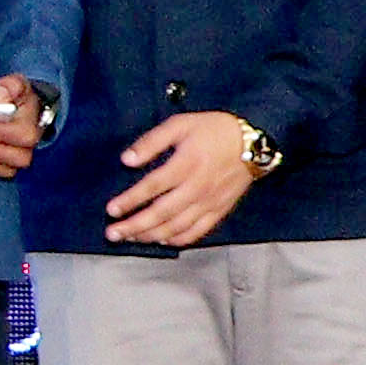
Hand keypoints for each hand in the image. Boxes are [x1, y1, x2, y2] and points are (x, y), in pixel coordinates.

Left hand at [101, 110, 267, 250]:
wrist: (254, 142)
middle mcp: (197, 187)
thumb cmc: (213, 130)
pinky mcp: (219, 210)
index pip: (152, 187)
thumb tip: (127, 160)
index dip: (130, 200)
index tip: (111, 210)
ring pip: (177, 227)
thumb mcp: (181, 124)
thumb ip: (152, 141)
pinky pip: (197, 231)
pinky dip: (178, 239)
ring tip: (131, 238)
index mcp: (186, 164)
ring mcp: (209, 202)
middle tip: (112, 233)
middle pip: (161, 213)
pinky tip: (162, 240)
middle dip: (134, 226)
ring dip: (151, 235)